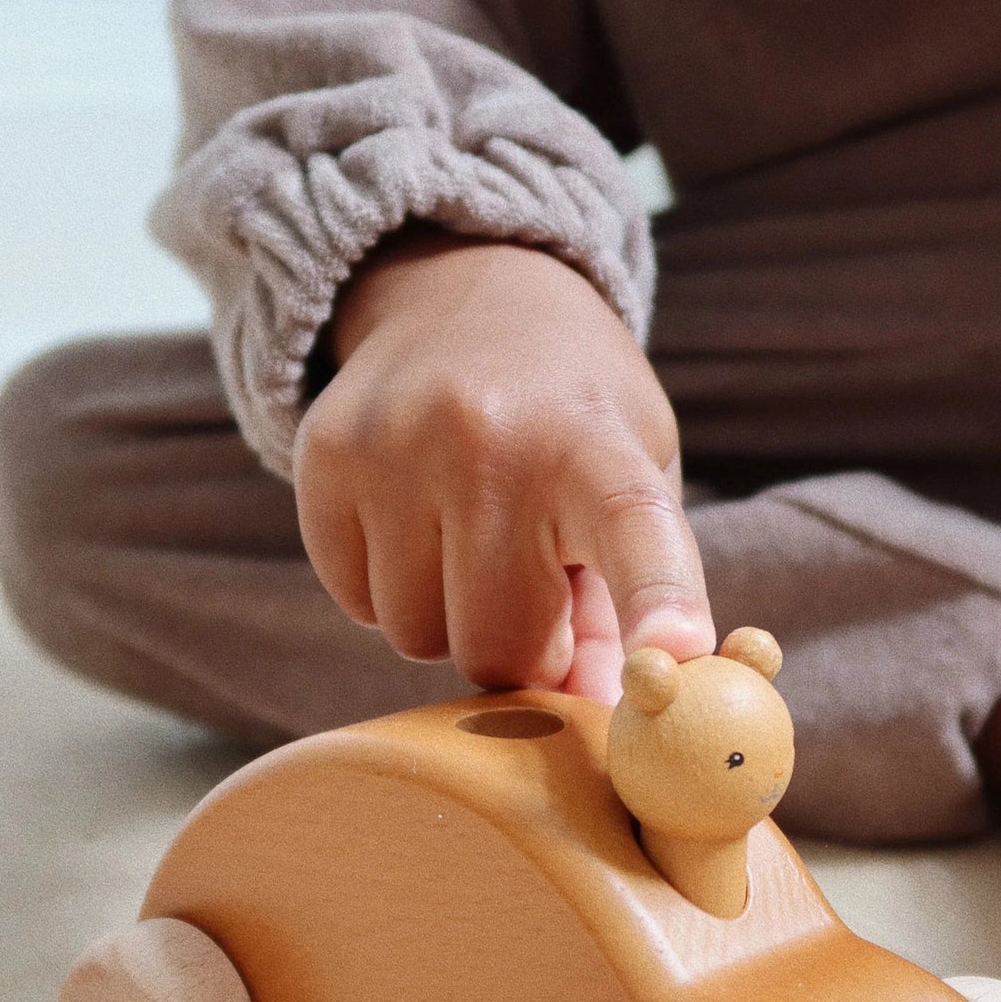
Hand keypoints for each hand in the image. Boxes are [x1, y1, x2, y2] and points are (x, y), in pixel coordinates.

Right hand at [294, 230, 714, 701]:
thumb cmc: (575, 418)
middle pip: (495, 644)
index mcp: (598, 447)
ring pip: (415, 636)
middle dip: (521, 646)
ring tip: (474, 541)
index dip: (659, 604)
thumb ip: (631, 604)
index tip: (676, 659)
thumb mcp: (637, 481)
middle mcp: (492, 438)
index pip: (639, 535)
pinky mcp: (324, 456)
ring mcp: (396, 444)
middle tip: (537, 588)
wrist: (467, 289)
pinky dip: (390, 589)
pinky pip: (356, 602)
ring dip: (450, 619)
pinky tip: (418, 523)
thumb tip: (601, 712)